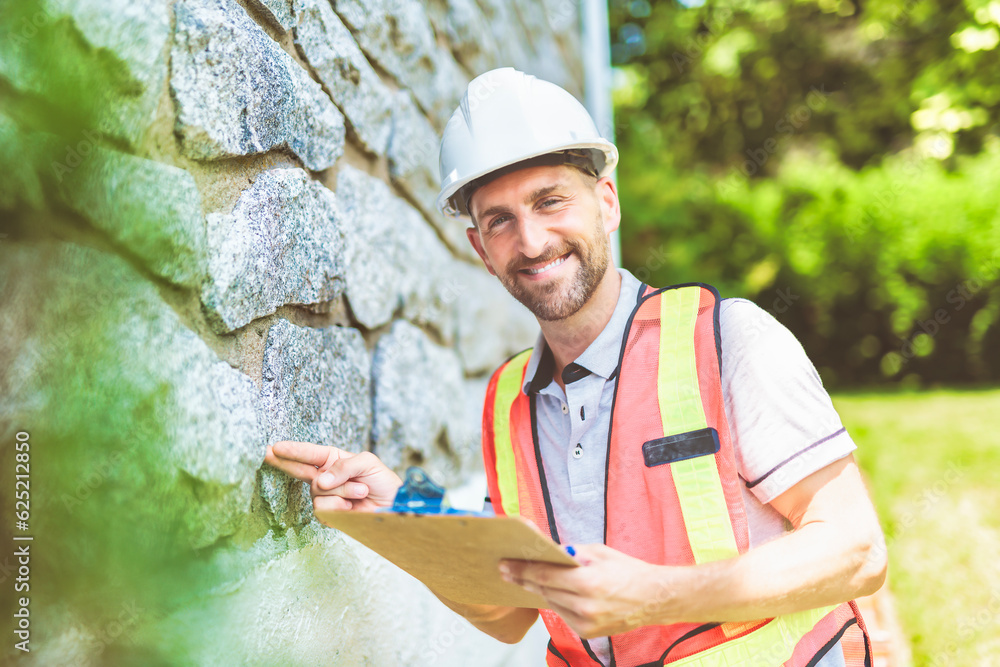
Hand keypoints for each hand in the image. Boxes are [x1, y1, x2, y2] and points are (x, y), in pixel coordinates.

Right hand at [264, 441, 402, 514]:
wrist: (393, 507)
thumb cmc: (382, 481)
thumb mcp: (367, 463)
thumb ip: (343, 467)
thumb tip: (321, 481)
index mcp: (334, 460)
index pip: (309, 453)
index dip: (292, 450)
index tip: (274, 447)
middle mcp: (326, 477)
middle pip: (298, 470)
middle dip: (282, 461)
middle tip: (266, 453)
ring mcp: (325, 496)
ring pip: (318, 491)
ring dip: (342, 490)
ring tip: (361, 491)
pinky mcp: (329, 515)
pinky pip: (323, 509)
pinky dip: (340, 506)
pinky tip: (352, 506)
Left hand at [500, 544, 672, 637]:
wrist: (653, 599)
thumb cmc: (629, 571)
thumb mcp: (599, 552)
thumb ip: (570, 553)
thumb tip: (545, 551)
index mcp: (588, 582)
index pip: (545, 574)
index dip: (522, 568)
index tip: (506, 564)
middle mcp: (585, 606)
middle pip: (543, 590)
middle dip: (524, 578)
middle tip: (507, 569)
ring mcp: (586, 623)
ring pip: (551, 603)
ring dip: (540, 590)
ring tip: (527, 577)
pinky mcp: (587, 633)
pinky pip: (562, 614)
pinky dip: (557, 602)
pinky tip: (553, 592)